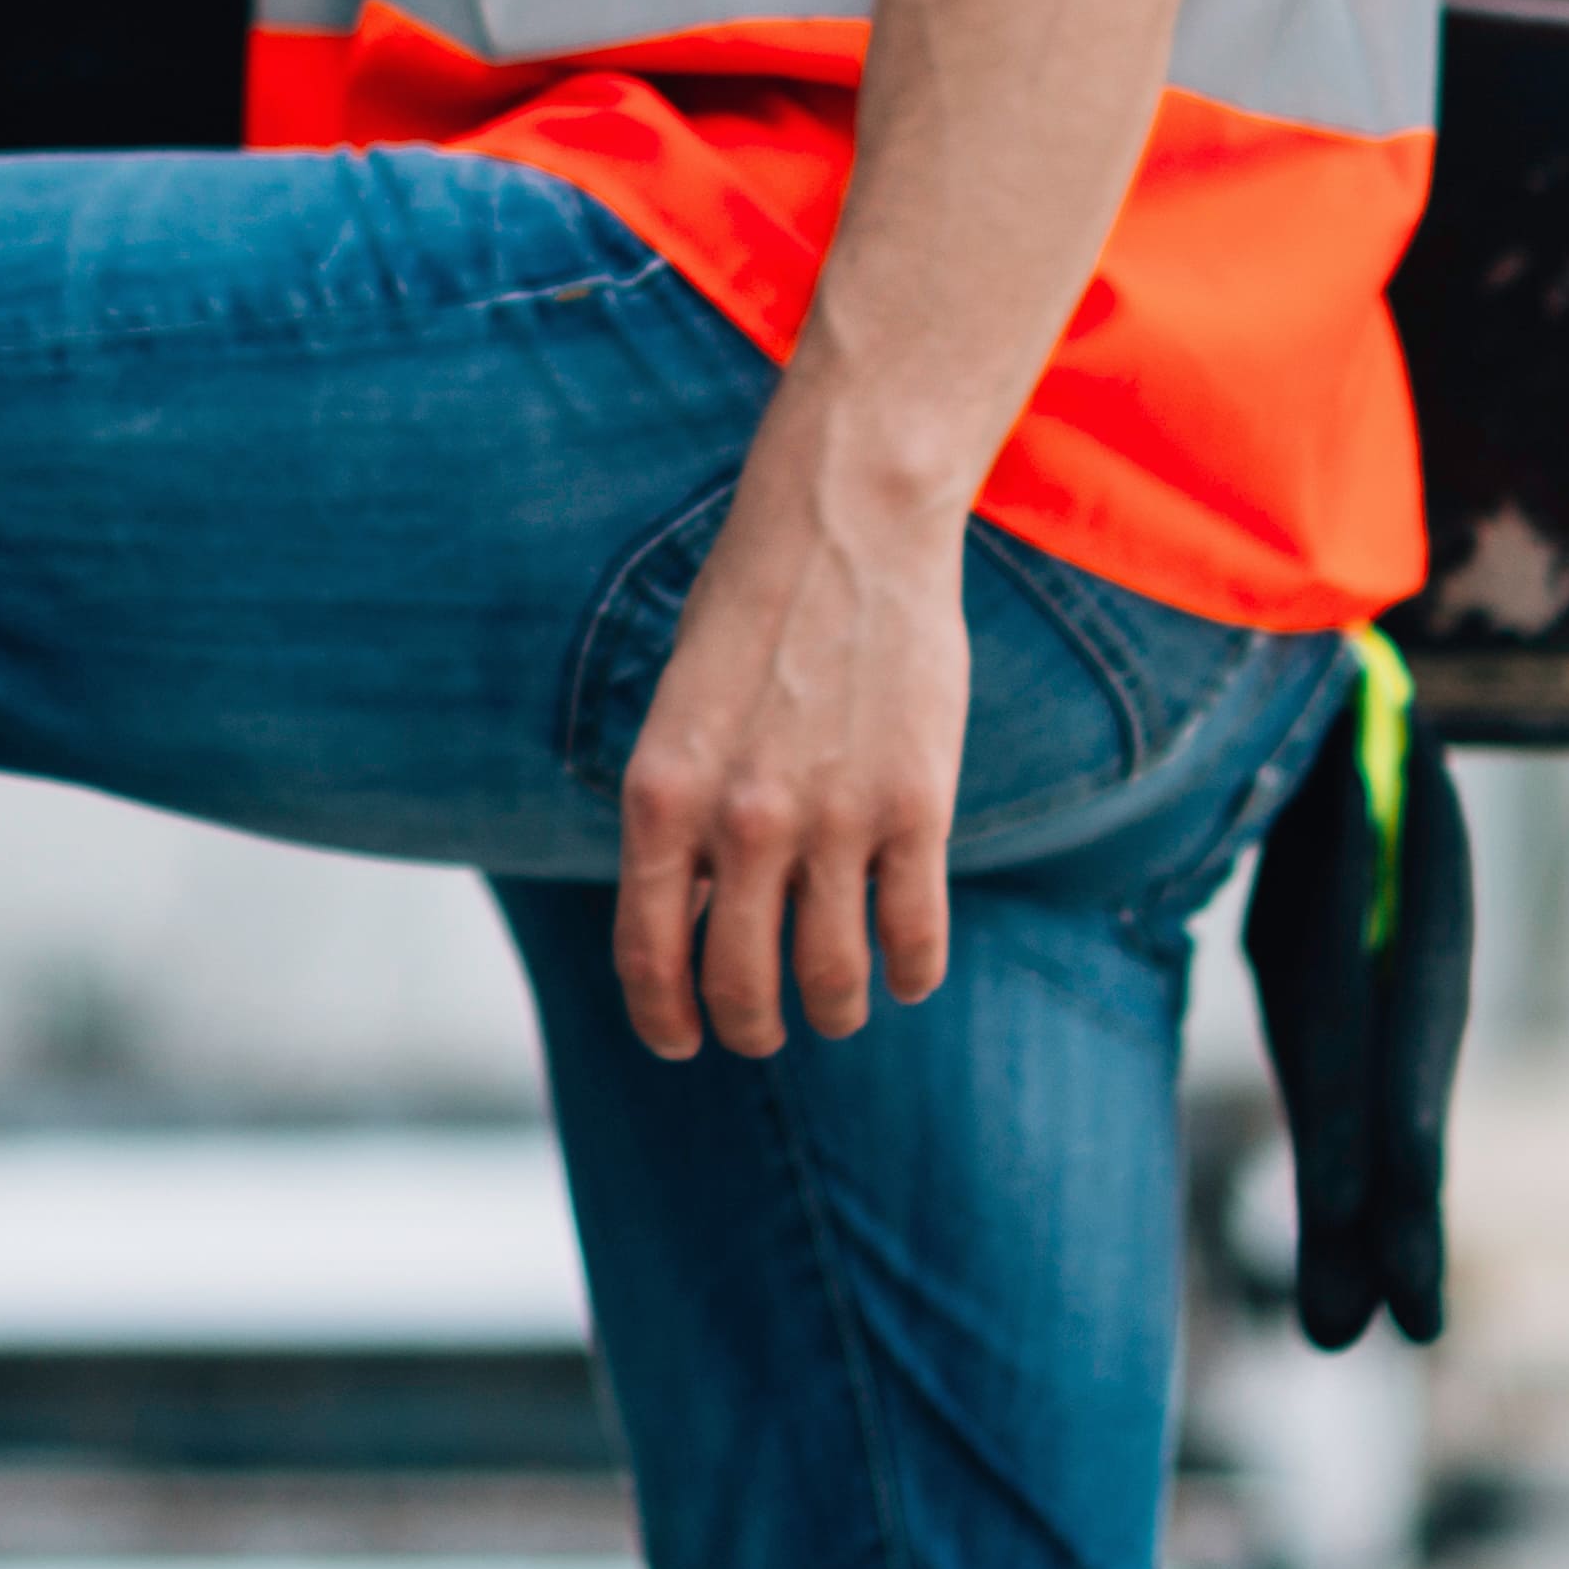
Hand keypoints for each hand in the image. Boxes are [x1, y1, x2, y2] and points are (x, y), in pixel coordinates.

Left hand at [609, 366, 981, 1054]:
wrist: (843, 527)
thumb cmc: (749, 613)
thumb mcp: (679, 713)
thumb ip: (683, 815)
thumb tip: (698, 917)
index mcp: (662, 795)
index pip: (649, 952)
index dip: (663, 1016)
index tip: (680, 1041)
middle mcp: (741, 822)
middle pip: (744, 986)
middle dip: (751, 1027)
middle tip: (763, 1031)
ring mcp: (834, 820)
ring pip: (835, 979)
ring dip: (835, 1011)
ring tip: (838, 1008)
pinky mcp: (918, 809)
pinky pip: (916, 937)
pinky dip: (912, 974)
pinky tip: (908, 971)